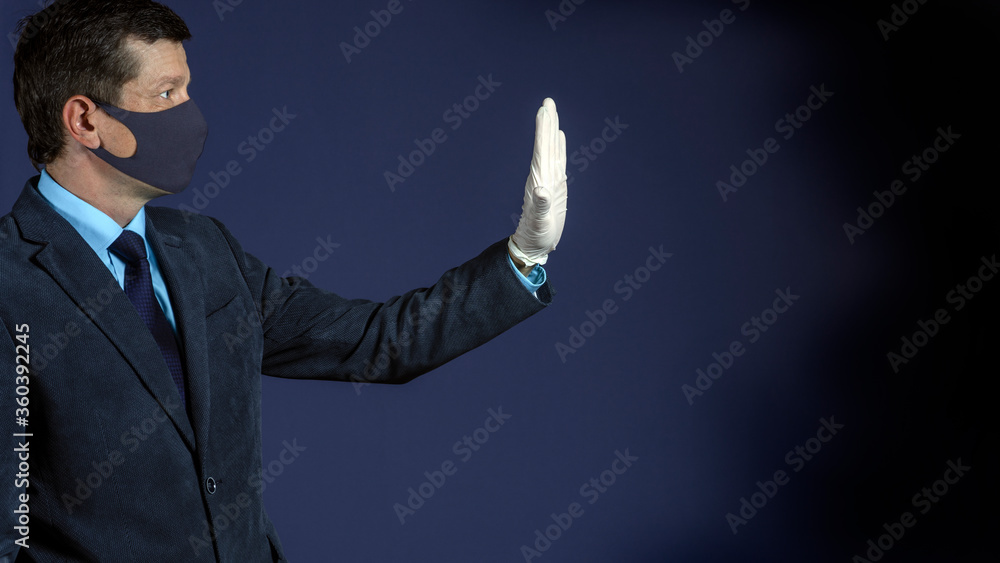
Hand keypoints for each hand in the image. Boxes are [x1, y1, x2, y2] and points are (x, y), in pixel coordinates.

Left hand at [509, 98, 567, 267]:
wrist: (534, 243)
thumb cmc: (537, 235)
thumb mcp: (540, 222)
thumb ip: (540, 206)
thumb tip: (541, 190)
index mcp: (539, 181)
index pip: (542, 150)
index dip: (543, 130)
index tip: (544, 111)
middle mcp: (543, 176)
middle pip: (546, 144)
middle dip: (547, 122)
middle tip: (548, 100)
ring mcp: (549, 179)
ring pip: (552, 149)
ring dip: (552, 130)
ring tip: (553, 112)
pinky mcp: (555, 184)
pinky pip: (558, 160)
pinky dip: (559, 147)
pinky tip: (560, 136)